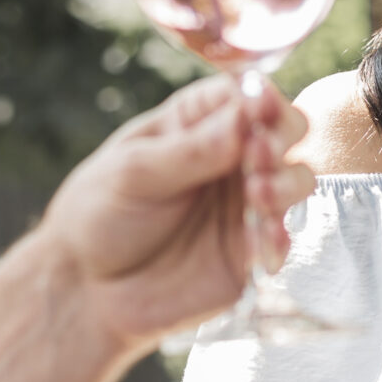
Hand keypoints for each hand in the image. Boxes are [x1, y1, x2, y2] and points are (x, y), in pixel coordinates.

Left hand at [30, 76, 313, 357]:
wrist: (86, 288)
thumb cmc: (99, 213)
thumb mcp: (133, 174)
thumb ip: (189, 151)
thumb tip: (242, 120)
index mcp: (198, 121)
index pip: (244, 94)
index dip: (261, 98)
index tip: (259, 110)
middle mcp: (230, 156)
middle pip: (285, 131)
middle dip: (281, 138)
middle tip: (259, 155)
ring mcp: (244, 203)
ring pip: (295, 181)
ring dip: (286, 185)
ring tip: (258, 195)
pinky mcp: (249, 251)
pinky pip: (281, 239)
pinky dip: (279, 239)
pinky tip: (263, 244)